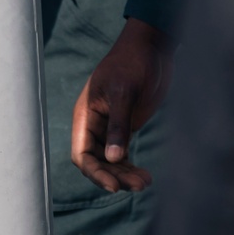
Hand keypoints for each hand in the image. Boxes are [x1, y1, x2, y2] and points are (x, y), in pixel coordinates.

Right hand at [71, 17, 173, 192]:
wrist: (151, 48)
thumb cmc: (133, 63)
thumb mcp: (124, 92)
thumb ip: (118, 125)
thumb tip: (113, 158)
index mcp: (86, 114)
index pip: (82, 154)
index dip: (95, 172)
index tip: (114, 186)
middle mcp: (95, 123)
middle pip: (97, 162)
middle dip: (115, 176)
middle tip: (140, 185)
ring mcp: (110, 126)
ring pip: (111, 161)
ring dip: (125, 174)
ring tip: (145, 183)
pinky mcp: (127, 126)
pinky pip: (123, 154)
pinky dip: (131, 166)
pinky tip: (145, 176)